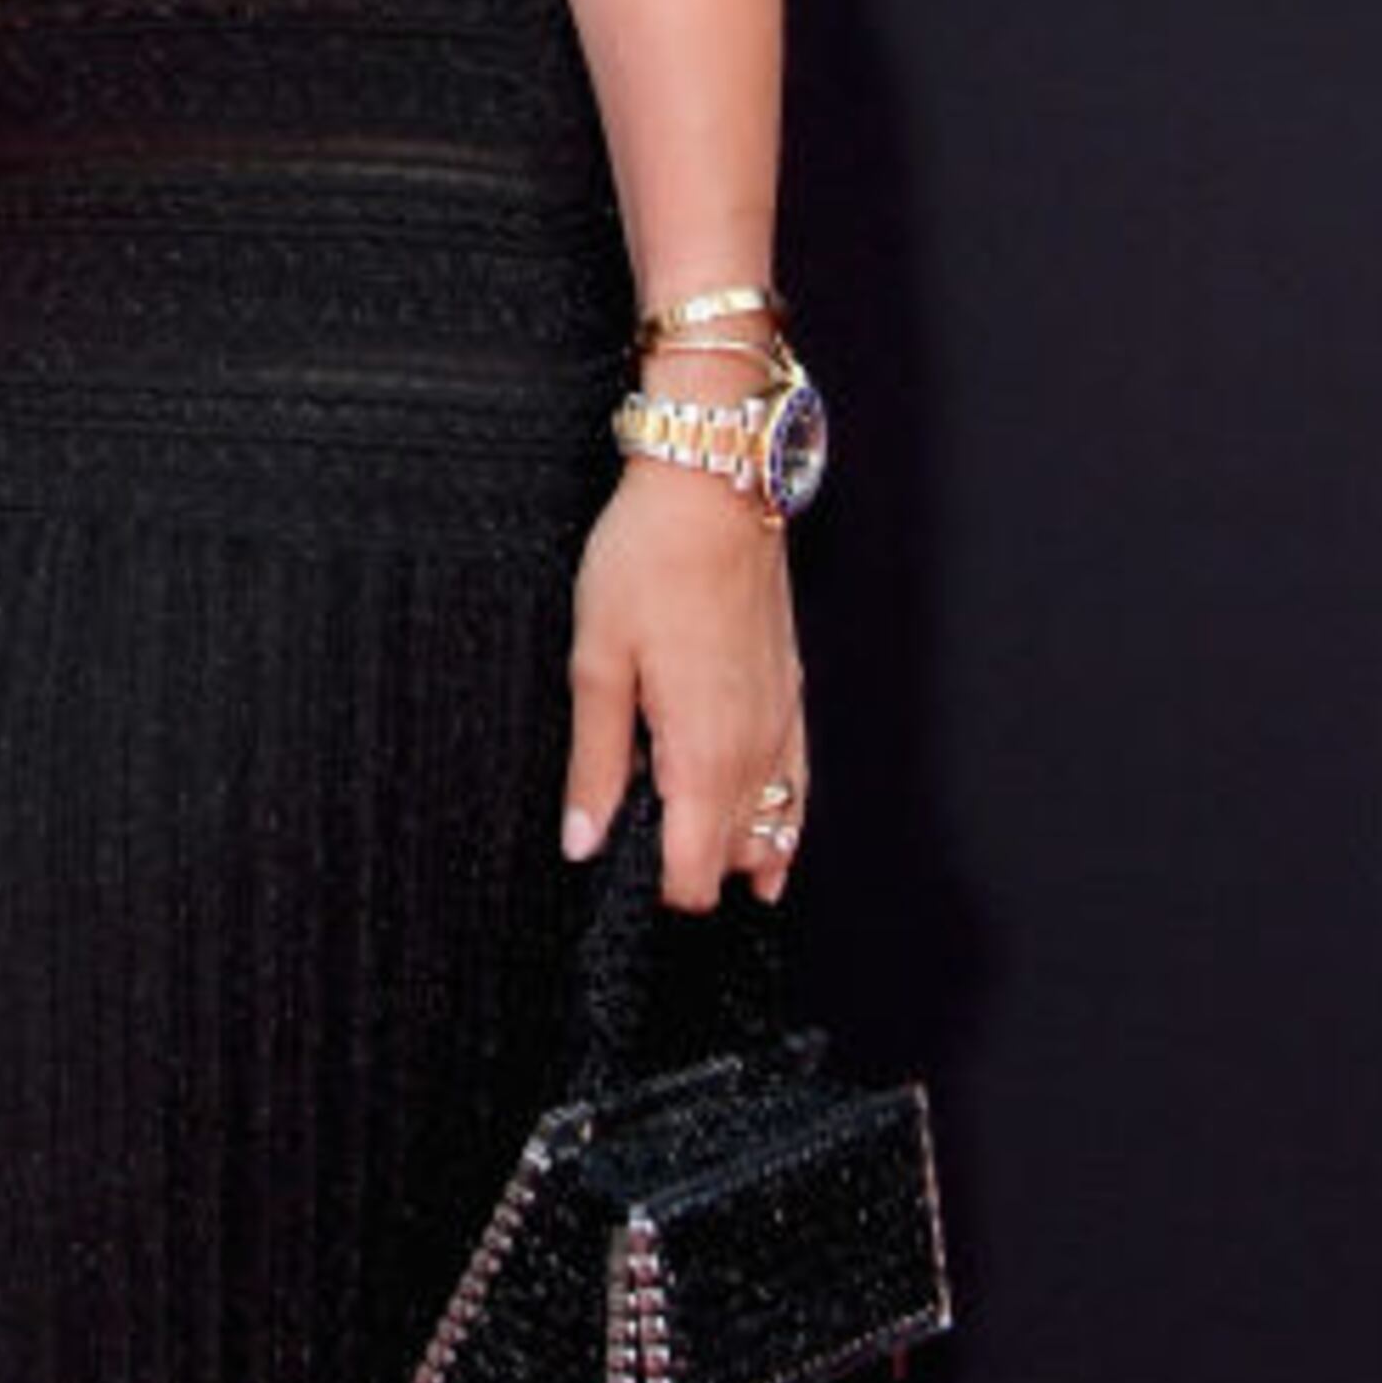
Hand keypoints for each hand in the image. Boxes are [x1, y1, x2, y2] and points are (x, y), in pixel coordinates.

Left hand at [562, 461, 806, 909]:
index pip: (697, 875)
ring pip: (774, 827)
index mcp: (703, 754)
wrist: (714, 490)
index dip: (658, 892)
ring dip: (740, 849)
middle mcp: (754, 751)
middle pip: (738, 860)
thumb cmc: (648, 563)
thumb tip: (582, 841)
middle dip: (696, 873)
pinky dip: (782, 817)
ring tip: (696, 857)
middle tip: (644, 857)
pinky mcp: (791, 694)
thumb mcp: (596, 661)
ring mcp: (781, 723)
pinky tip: (766, 834)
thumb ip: (593, 763)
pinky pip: (798, 783)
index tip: (622, 882)